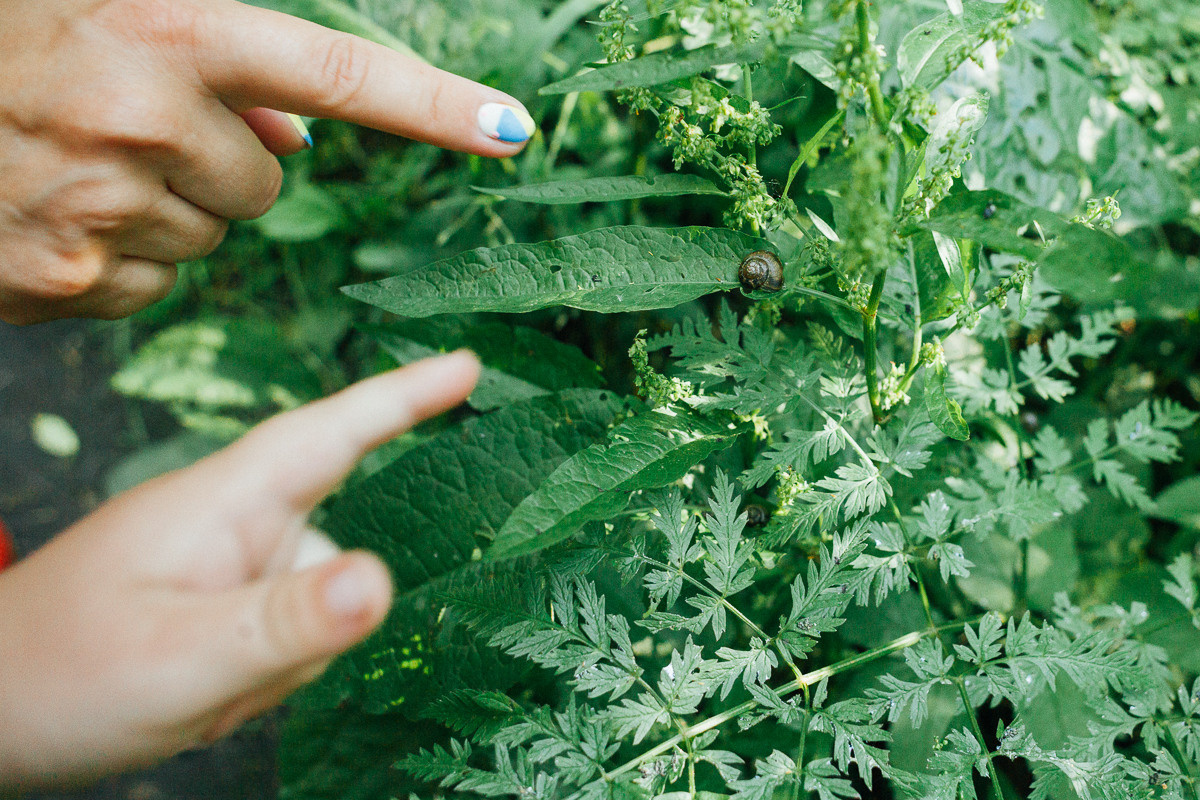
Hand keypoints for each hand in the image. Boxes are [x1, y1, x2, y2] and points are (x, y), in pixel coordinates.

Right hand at [0, 0, 534, 323]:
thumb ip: (222, 61)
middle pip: (267, 184)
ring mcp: (105, 205)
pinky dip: (122, 255)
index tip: (510, 131)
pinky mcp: (72, 276)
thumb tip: (301, 133)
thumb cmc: (7, 46)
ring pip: (211, 237)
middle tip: (130, 127)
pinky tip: (59, 212)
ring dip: (167, 208)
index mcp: (166, 31)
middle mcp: (144, 117)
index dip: (431, 104)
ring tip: (78, 163)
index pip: (334, 71)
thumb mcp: (108, 11)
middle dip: (220, 163)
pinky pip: (155, 283)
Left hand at [0, 351, 480, 790]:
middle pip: (334, 558)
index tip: (468, 365)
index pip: (332, 433)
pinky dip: (258, 673)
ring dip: (274, 662)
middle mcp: (235, 521)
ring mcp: (228, 563)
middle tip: (219, 678)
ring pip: (316, 608)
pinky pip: (288, 636)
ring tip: (193, 685)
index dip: (404, 397)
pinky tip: (195, 691)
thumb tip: (384, 581)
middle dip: (302, 632)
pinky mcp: (222, 600)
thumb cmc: (60, 676)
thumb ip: (286, 624)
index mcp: (224, 503)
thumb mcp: (179, 659)